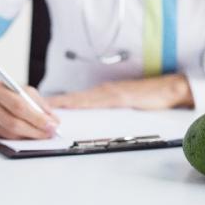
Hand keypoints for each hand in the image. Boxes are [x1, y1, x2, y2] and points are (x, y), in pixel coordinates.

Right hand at [0, 80, 59, 138]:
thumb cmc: (6, 93)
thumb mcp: (23, 91)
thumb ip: (39, 105)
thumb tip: (54, 122)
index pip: (18, 105)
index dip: (37, 117)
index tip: (52, 125)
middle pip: (12, 122)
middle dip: (35, 130)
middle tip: (50, 133)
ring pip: (8, 133)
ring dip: (29, 136)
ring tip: (43, 135)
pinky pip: (2, 138)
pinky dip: (18, 138)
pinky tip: (27, 135)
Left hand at [47, 74, 193, 109]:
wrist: (170, 88)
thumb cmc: (151, 96)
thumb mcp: (127, 102)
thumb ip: (110, 106)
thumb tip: (94, 116)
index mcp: (105, 93)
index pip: (77, 99)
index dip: (59, 102)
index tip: (41, 105)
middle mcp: (104, 91)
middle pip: (75, 98)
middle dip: (56, 102)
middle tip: (34, 105)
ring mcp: (111, 93)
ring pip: (81, 99)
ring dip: (63, 103)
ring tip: (44, 106)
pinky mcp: (119, 96)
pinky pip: (94, 101)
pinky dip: (79, 103)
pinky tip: (69, 105)